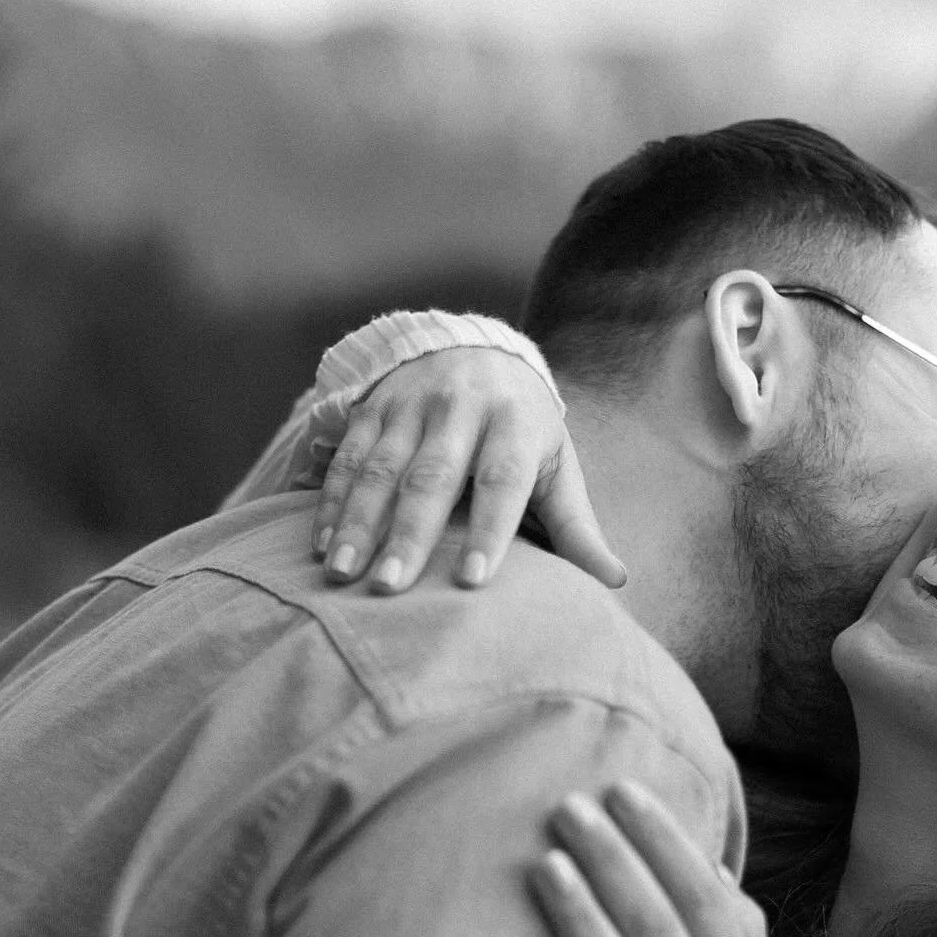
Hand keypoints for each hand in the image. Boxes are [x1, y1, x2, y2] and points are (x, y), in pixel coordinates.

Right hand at [313, 347, 624, 593]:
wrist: (476, 348)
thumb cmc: (524, 430)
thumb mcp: (557, 466)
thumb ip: (577, 526)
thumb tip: (616, 580)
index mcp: (514, 423)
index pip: (502, 480)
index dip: (490, 530)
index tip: (474, 581)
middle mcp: (460, 407)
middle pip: (432, 477)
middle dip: (409, 535)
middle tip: (390, 588)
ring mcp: (410, 404)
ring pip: (380, 467)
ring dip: (358, 522)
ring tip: (340, 572)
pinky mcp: (372, 405)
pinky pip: (348, 456)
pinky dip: (333, 500)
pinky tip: (321, 544)